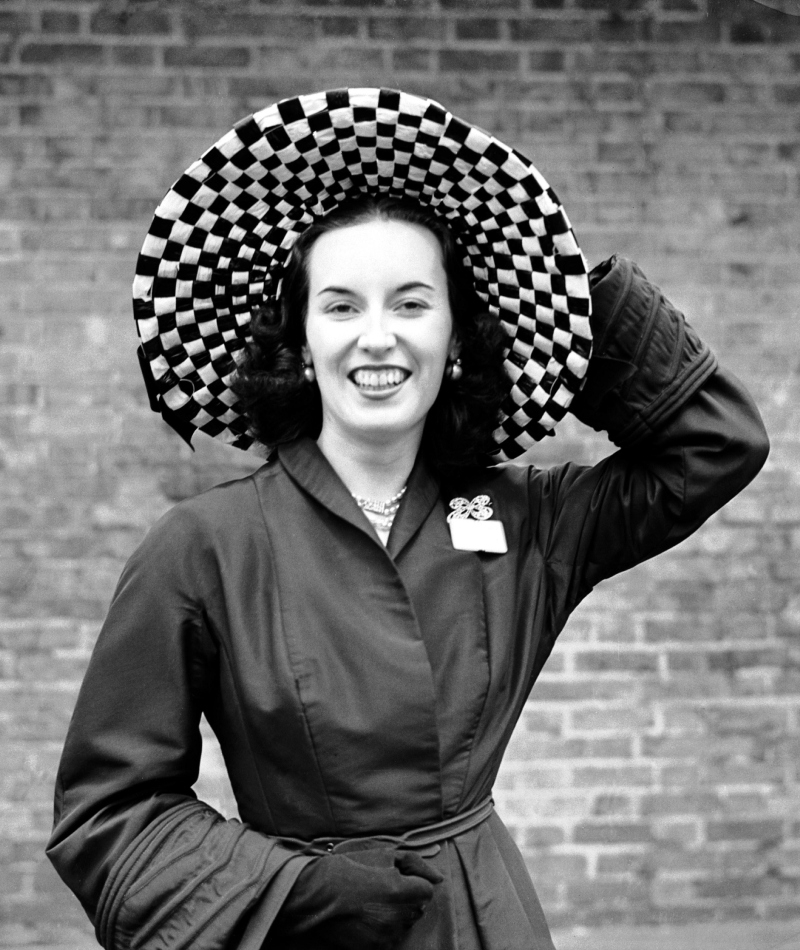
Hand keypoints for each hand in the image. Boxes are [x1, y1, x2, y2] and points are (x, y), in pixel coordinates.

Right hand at [271, 848, 442, 949]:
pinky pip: (389, 938)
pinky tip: (365, 916)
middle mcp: (396, 917)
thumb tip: (438, 878)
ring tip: (371, 902)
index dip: (413, 881)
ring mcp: (385, 935)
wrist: (315, 895)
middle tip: (381, 888)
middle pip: (416, 908)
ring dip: (395, 914)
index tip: (396, 877)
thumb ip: (416, 864)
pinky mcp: (373, 948)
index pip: (426, 890)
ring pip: (403, 924)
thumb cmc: (348, 868)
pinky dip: (382, 928)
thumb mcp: (383, 854)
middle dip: (405, 898)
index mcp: (401, 891)